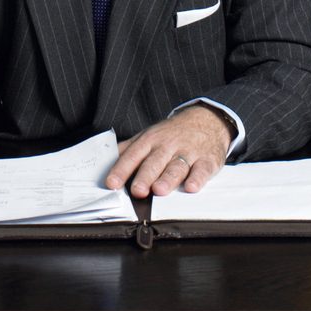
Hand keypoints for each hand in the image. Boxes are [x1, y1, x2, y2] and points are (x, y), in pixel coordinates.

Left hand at [106, 106, 232, 197]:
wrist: (207, 120)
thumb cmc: (171, 134)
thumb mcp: (148, 136)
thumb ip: (127, 150)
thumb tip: (104, 163)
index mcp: (150, 140)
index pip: (133, 155)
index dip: (121, 170)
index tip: (112, 184)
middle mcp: (168, 146)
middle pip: (155, 162)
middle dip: (145, 176)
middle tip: (137, 190)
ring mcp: (188, 152)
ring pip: (177, 167)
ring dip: (168, 179)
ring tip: (159, 190)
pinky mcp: (207, 160)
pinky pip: (202, 170)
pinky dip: (198, 178)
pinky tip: (191, 187)